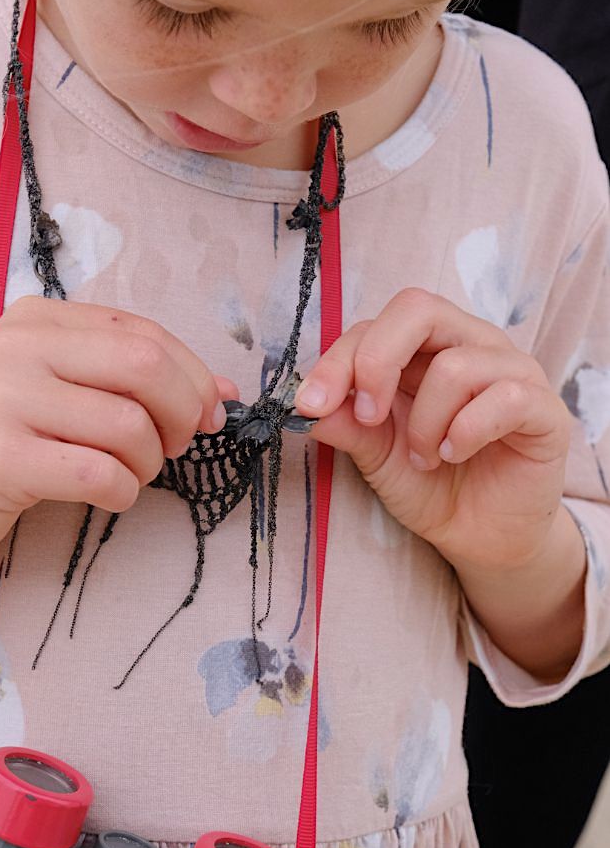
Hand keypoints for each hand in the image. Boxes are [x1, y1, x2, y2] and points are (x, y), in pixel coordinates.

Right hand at [0, 295, 236, 573]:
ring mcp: (6, 401)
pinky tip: (107, 495)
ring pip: (129, 427)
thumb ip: (131, 379)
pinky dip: (122, 493)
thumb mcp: (56, 388)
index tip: (208, 413)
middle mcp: (21, 348)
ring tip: (127, 474)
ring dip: (148, 463)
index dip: (192, 375)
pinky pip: (100, 475)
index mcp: (39, 319)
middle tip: (174, 446)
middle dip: (182, 414)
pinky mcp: (1, 459)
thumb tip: (223, 391)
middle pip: (146, 368)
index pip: (145, 334)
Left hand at [294, 288, 572, 574]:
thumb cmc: (431, 484)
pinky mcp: (545, 408)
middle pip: (418, 309)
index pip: (376, 324)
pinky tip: (455, 456)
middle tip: (370, 418)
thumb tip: (302, 404)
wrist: (481, 537)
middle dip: (377, 363)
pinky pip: (505, 398)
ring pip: (456, 365)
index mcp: (424, 348)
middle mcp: (470, 344)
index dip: (338, 360)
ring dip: (426, 423)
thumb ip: (345, 423)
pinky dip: (467, 432)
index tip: (310, 405)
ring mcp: (512, 371)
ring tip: (425, 458)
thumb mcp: (376, 454)